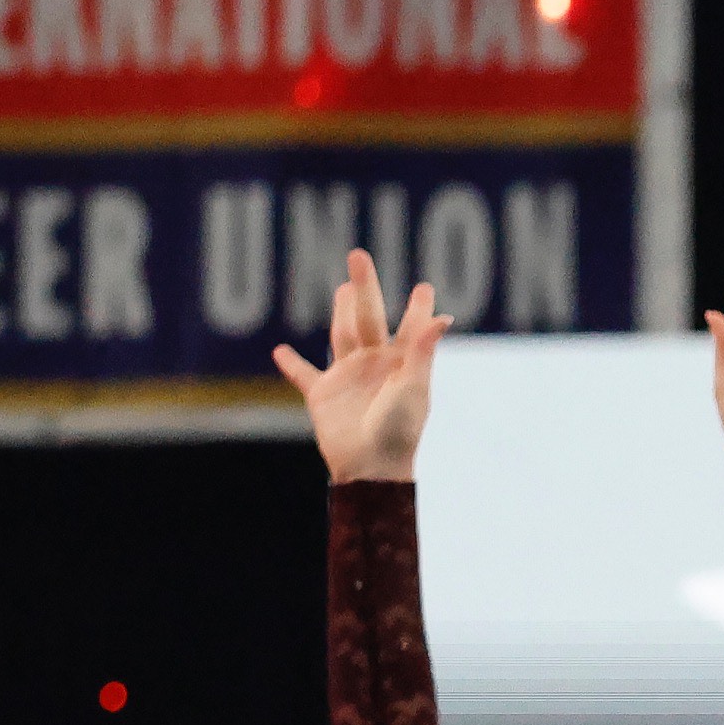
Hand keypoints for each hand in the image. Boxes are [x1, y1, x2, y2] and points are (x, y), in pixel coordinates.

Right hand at [276, 246, 439, 478]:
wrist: (371, 468)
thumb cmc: (399, 430)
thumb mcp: (413, 387)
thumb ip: (422, 350)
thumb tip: (443, 318)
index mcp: (401, 363)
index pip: (411, 326)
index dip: (418, 307)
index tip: (426, 287)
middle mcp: (375, 365)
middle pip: (367, 316)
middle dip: (364, 287)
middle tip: (358, 255)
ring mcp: (348, 378)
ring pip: (341, 335)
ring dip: (339, 313)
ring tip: (342, 290)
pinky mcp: (323, 396)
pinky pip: (303, 376)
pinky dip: (291, 364)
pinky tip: (280, 351)